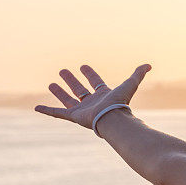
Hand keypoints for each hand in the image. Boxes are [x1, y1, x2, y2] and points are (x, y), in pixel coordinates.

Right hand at [34, 63, 151, 129]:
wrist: (112, 119)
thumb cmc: (120, 103)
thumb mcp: (130, 84)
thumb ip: (138, 74)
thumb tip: (149, 65)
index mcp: (104, 95)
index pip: (95, 82)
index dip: (90, 74)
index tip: (83, 66)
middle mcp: (92, 102)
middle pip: (80, 90)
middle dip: (72, 80)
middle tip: (63, 71)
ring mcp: (82, 110)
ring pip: (68, 100)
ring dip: (60, 92)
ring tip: (51, 84)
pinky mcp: (74, 117)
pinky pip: (57, 113)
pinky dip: (47, 110)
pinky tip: (36, 107)